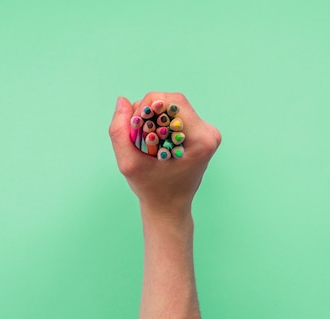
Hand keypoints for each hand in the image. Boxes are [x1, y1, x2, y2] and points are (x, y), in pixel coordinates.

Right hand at [109, 92, 221, 213]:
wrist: (169, 207)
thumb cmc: (151, 189)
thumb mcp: (129, 164)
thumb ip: (119, 131)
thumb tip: (122, 100)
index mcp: (201, 139)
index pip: (172, 102)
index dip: (148, 106)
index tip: (135, 126)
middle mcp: (209, 133)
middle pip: (173, 102)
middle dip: (149, 111)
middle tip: (137, 132)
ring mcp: (208, 134)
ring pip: (174, 107)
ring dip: (153, 117)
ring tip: (145, 140)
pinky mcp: (202, 135)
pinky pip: (177, 116)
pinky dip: (160, 123)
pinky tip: (154, 141)